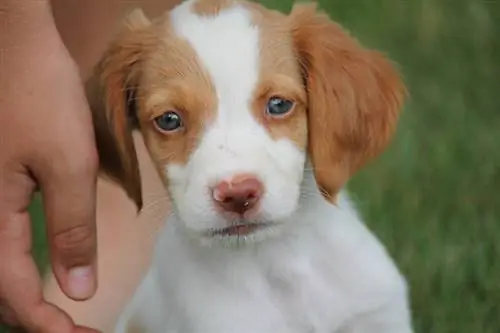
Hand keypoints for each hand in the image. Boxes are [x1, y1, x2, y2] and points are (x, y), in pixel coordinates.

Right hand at [0, 4, 99, 331]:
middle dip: (39, 316)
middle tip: (77, 328)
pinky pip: (5, 240)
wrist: (15, 45)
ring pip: (2, 267)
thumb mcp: (68, 166)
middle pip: (3, 288)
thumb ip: (72, 229)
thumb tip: (78, 288)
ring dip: (32, 296)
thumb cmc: (39, 96)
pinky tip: (49, 268)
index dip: (48, 323)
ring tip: (65, 313)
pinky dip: (27, 265)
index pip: (16, 294)